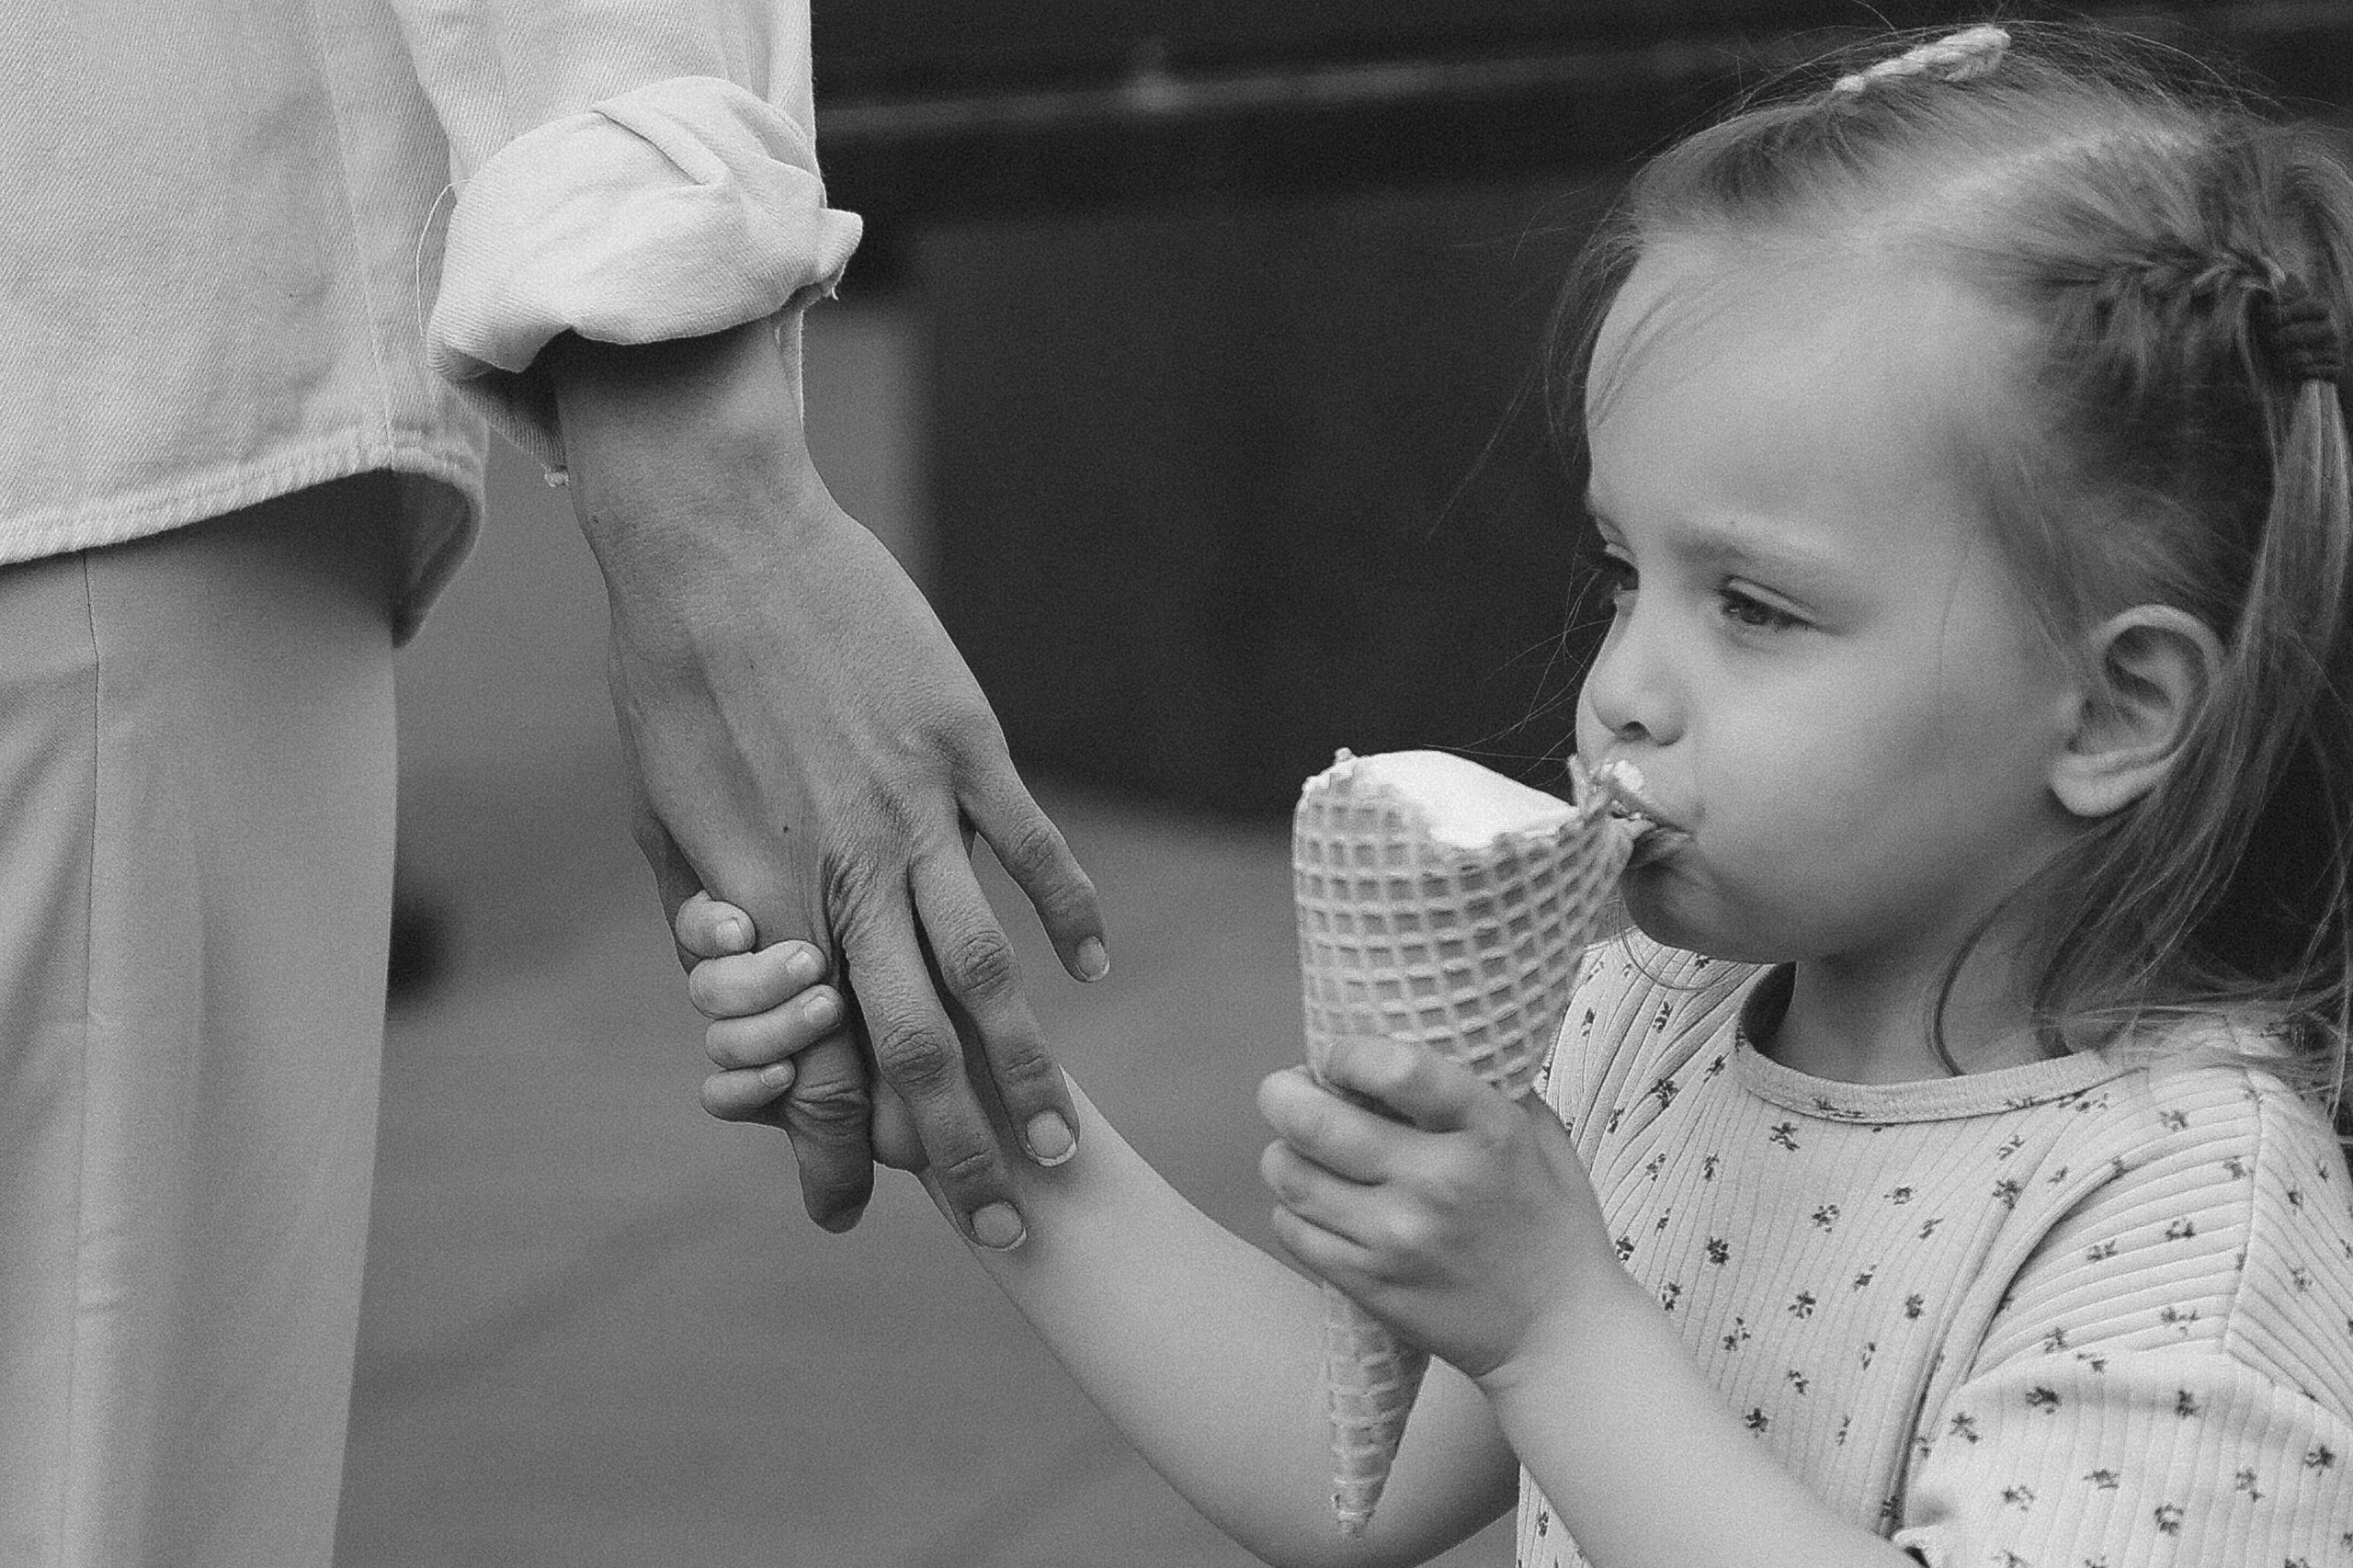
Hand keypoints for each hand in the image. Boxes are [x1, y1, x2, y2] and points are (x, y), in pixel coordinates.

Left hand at [549, 318, 1101, 1246]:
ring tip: (1065, 1139)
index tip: (847, 1211)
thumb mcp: (660, 814)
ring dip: (1030, 1069)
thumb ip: (710, 913)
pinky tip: (1089, 970)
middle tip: (999, 1225)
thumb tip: (740, 989)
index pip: (812, 1057)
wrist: (717, 538)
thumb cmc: (669, 677)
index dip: (832, 1148)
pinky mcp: (966, 745)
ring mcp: (916, 809)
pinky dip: (1070, 915)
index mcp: (763, 897)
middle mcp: (844, 873)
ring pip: (986, 970)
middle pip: (914, 1044)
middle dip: (957, 1152)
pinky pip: (1032, 848)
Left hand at [1255, 1038, 1619, 1382]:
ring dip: (1283, 1152)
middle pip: (1315, 1121)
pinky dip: (1290, 1207)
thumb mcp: (1540, 1137)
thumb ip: (1485, 1085)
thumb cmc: (1550, 1225)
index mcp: (1488, 1133)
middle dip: (1282, 1094)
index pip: (1398, 1068)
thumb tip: (1420, 1033)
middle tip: (1286, 1091)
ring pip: (1289, 1175)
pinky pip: (1292, 1229)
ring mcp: (1397, 1240)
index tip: (1339, 1055)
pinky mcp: (1370, 1285)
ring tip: (1299, 1148)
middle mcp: (1438, 1183)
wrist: (1560, 1334)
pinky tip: (1314, 1201)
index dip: (1348, 1052)